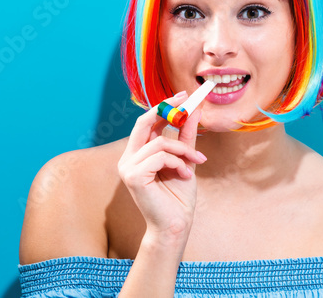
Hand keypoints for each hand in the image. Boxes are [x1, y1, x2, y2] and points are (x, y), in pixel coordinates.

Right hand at [117, 92, 206, 240]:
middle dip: (166, 110)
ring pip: (158, 142)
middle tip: (187, 103)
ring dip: (183, 150)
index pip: (145, 123)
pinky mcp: (133, 176)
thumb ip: (185, 137)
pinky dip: (177, 163)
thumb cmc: (178, 197)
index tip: (183, 96)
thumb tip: (193, 110)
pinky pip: (159, 156)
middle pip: (143, 123)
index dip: (163, 107)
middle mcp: (127, 159)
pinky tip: (184, 175)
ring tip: (195, 163)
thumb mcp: (185, 160)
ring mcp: (127, 168)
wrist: (176, 225)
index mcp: (136, 155)